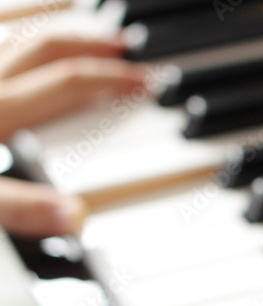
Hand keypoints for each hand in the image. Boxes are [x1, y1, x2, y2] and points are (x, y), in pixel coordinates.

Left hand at [0, 34, 146, 235]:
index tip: (144, 82)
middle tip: (126, 48)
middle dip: (93, 45)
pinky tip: (20, 44)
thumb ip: (24, 208)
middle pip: (47, 47)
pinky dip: (14, 35)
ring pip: (16, 34)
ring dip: (54, 29)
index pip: (68, 84)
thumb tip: (76, 216)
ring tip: (81, 28)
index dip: (111, 79)